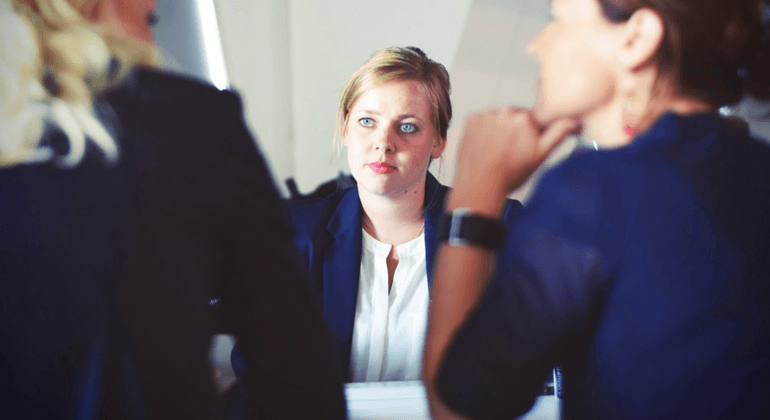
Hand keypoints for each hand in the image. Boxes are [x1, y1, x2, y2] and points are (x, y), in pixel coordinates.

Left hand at [453, 107, 579, 200]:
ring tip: (496, 150)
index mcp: (526, 118)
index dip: (531, 134)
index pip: (533, 120)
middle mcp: (506, 112)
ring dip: (499, 129)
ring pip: (498, 118)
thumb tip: (574, 120)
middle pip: (515, 117)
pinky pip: (482, 120)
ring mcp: (487, 114)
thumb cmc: (509, 174)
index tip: (524, 145)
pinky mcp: (472, 119)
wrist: (480, 185)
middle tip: (510, 152)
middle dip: (515, 130)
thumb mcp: (541, 155)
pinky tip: (485, 146)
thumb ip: (558, 133)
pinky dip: (483, 129)